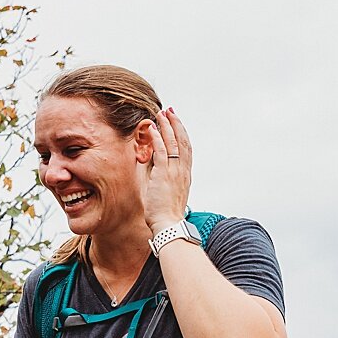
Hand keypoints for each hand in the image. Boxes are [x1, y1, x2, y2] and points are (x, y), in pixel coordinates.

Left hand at [141, 108, 191, 235]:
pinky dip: (157, 138)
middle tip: (170, 111)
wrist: (168, 226)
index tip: (176, 123)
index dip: (182, 134)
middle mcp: (182, 171)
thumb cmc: (165, 216)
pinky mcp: (164, 175)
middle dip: (176, 124)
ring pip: (173, 143)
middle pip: (182, 141)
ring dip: (166, 126)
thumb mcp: (167, 194)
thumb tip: (153, 170)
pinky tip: (151, 128)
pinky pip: (161, 151)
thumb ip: (162, 180)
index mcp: (185, 175)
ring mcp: (174, 172)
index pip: (186, 150)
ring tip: (161, 113)